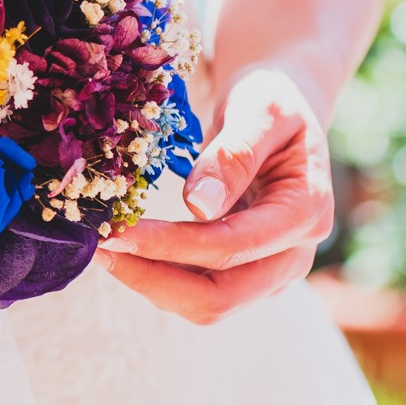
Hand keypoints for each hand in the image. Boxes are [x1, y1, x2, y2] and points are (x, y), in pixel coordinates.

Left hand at [95, 64, 333, 325]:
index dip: (171, 245)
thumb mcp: (260, 107)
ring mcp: (271, 271)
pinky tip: (125, 250)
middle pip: (219, 297)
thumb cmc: (273, 100)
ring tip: (103, 248)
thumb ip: (235, 153)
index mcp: (306, 213)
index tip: (118, 232)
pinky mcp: (246, 274)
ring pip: (204, 304)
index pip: (231, 246)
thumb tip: (199, 205)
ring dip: (150, 282)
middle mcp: (294, 255)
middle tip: (99, 248)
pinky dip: (158, 277)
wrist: (281, 114)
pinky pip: (197, 290)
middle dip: (153, 278)